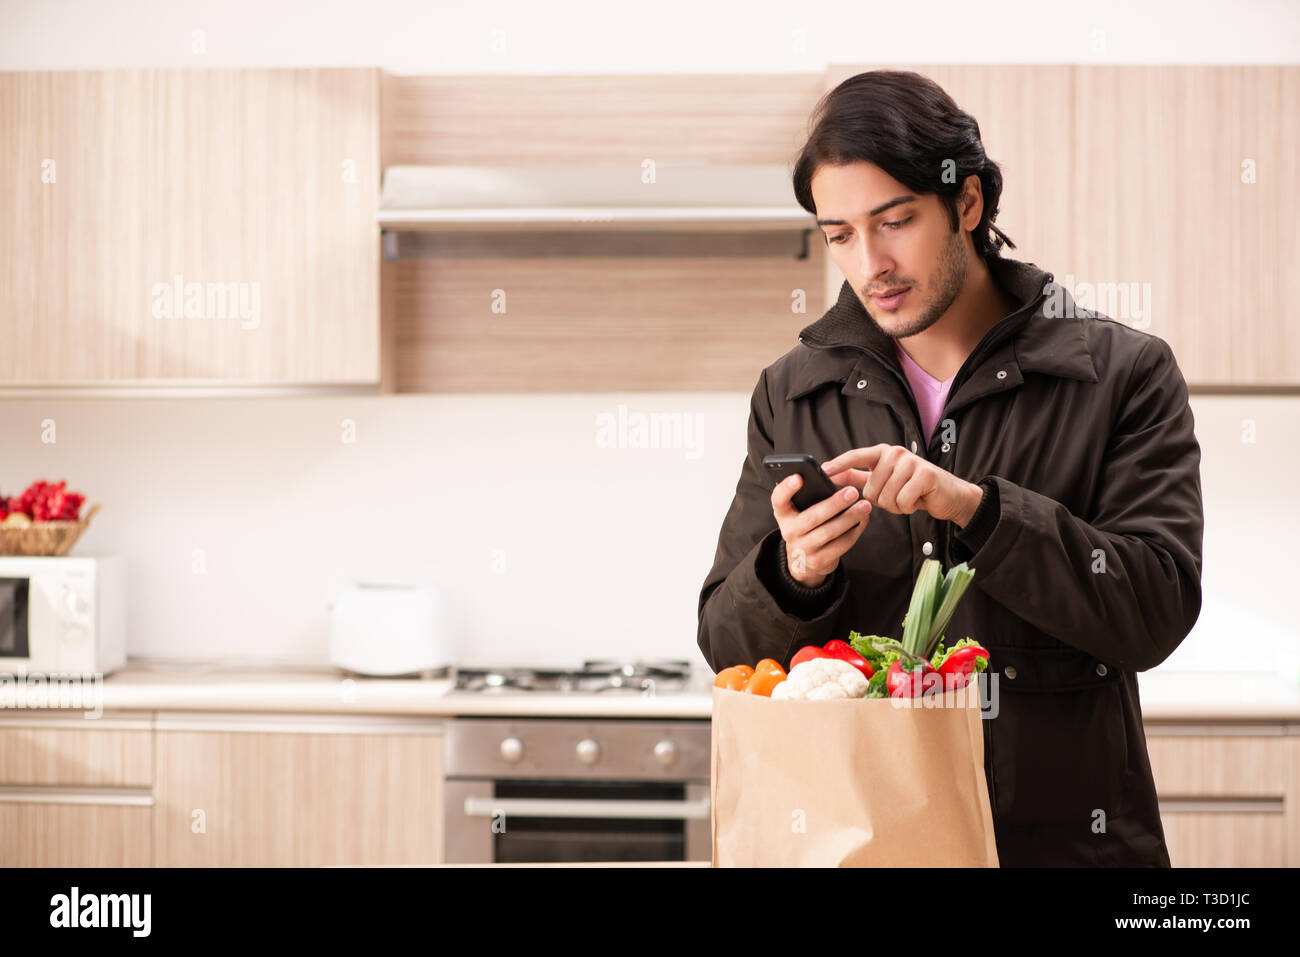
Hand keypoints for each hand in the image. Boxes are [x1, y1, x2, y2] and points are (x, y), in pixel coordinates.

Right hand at [769, 473, 872, 587]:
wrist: (803, 560)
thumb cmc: (805, 525)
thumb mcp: (799, 512)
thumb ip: (808, 497)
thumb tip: (834, 478)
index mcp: (783, 514)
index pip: (778, 499)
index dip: (786, 488)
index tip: (799, 477)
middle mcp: (789, 532)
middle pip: (812, 517)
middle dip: (834, 504)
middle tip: (852, 492)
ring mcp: (803, 549)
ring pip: (829, 532)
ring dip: (850, 518)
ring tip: (865, 506)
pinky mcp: (819, 561)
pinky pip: (841, 545)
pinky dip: (855, 531)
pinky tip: (863, 520)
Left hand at [819, 444, 982, 527]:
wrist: (947, 496)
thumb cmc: (912, 488)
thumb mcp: (883, 481)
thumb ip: (857, 476)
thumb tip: (832, 473)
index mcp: (882, 453)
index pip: (856, 456)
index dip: (839, 464)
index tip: (823, 470)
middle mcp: (895, 453)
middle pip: (870, 490)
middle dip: (882, 501)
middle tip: (899, 495)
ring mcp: (911, 462)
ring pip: (886, 498)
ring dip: (896, 506)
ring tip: (908, 497)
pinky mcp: (925, 474)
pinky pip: (903, 501)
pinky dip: (909, 507)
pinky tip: (918, 500)